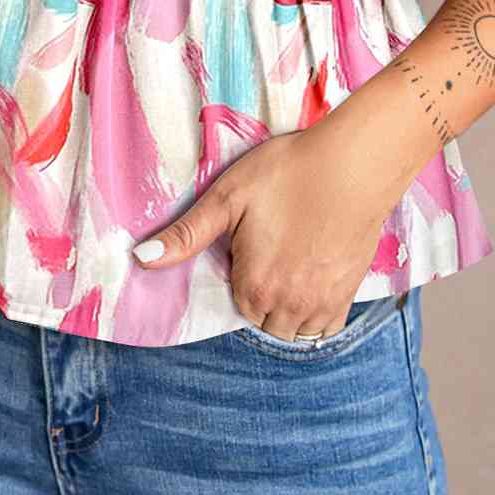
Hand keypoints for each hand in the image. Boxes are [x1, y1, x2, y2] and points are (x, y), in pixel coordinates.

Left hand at [131, 125, 397, 340]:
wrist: (354, 164)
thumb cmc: (288, 172)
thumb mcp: (227, 195)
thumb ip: (186, 234)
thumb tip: (140, 259)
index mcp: (254, 285)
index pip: (236, 303)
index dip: (240, 274)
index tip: (249, 247)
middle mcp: (287, 305)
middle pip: (264, 322)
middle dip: (262, 298)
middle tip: (270, 255)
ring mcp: (322, 302)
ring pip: (295, 330)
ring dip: (287, 311)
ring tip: (290, 268)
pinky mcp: (349, 292)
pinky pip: (327, 327)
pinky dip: (316, 315)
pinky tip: (314, 282)